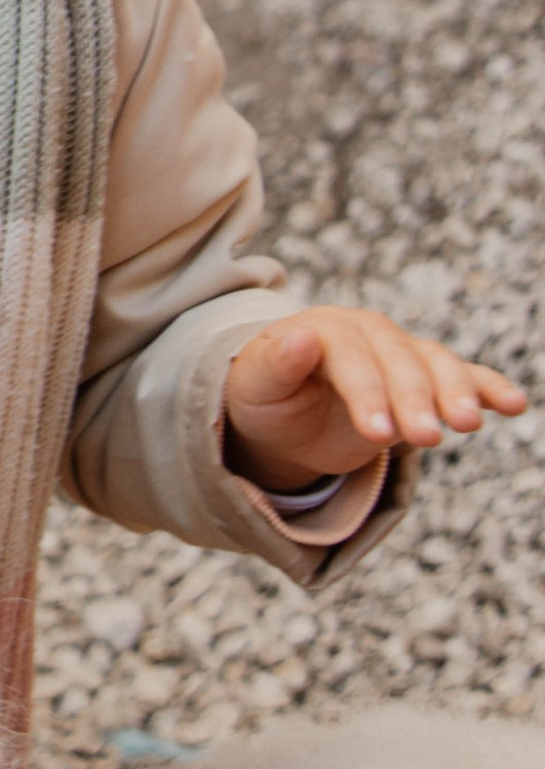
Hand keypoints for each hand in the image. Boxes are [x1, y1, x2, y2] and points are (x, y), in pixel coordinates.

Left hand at [224, 306, 525, 489]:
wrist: (282, 412)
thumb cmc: (264, 397)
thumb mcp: (255, 386)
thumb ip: (275, 363)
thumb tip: (300, 335)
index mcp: (324, 328)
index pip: (351, 357)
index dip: (367, 393)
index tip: (378, 432)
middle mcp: (368, 332)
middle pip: (398, 362)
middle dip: (415, 400)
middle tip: (426, 439)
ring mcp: (401, 352)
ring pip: (435, 365)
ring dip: (454, 393)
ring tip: (466, 425)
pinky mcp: (424, 377)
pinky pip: (462, 377)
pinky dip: (487, 387)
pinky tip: (512, 404)